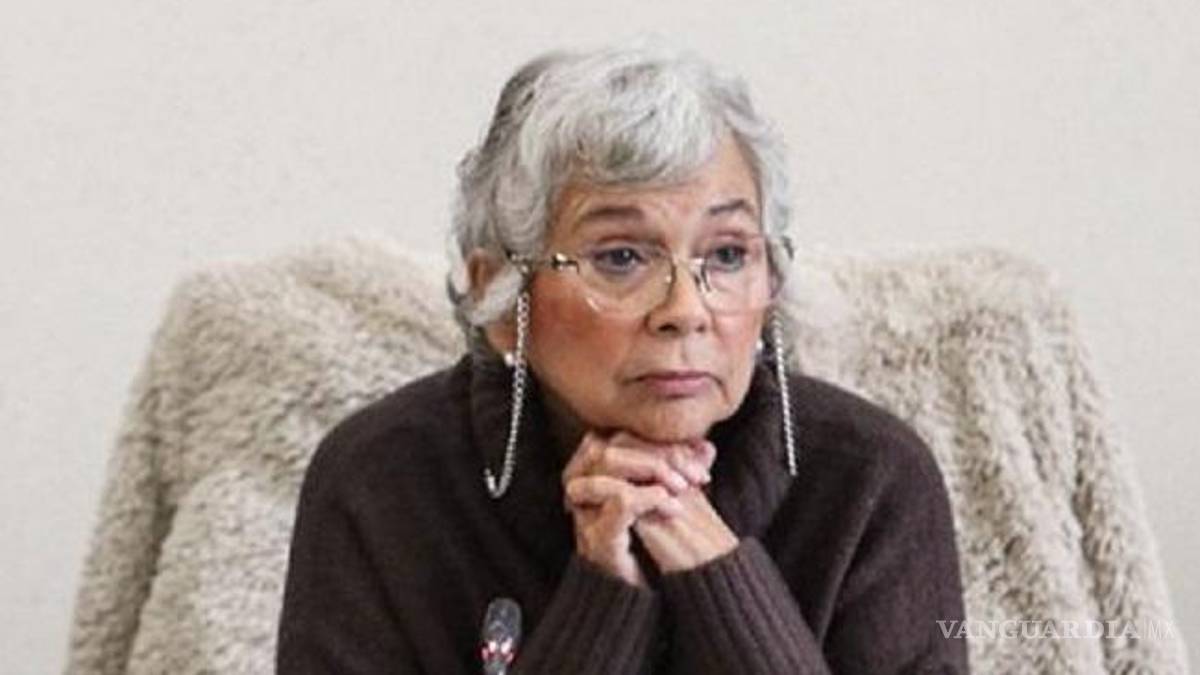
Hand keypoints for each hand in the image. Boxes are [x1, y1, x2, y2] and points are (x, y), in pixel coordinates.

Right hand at [595, 433, 736, 573]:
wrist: (642, 599)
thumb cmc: (652, 548)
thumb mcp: (668, 503)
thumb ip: (681, 474)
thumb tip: (706, 446)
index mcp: (595, 478)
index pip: (618, 436)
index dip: (658, 442)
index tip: (698, 459)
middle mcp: (583, 492)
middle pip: (609, 444)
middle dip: (657, 453)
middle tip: (692, 475)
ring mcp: (586, 515)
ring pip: (605, 463)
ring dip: (651, 468)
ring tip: (682, 488)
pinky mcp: (598, 540)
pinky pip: (618, 502)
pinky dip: (647, 496)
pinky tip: (670, 505)